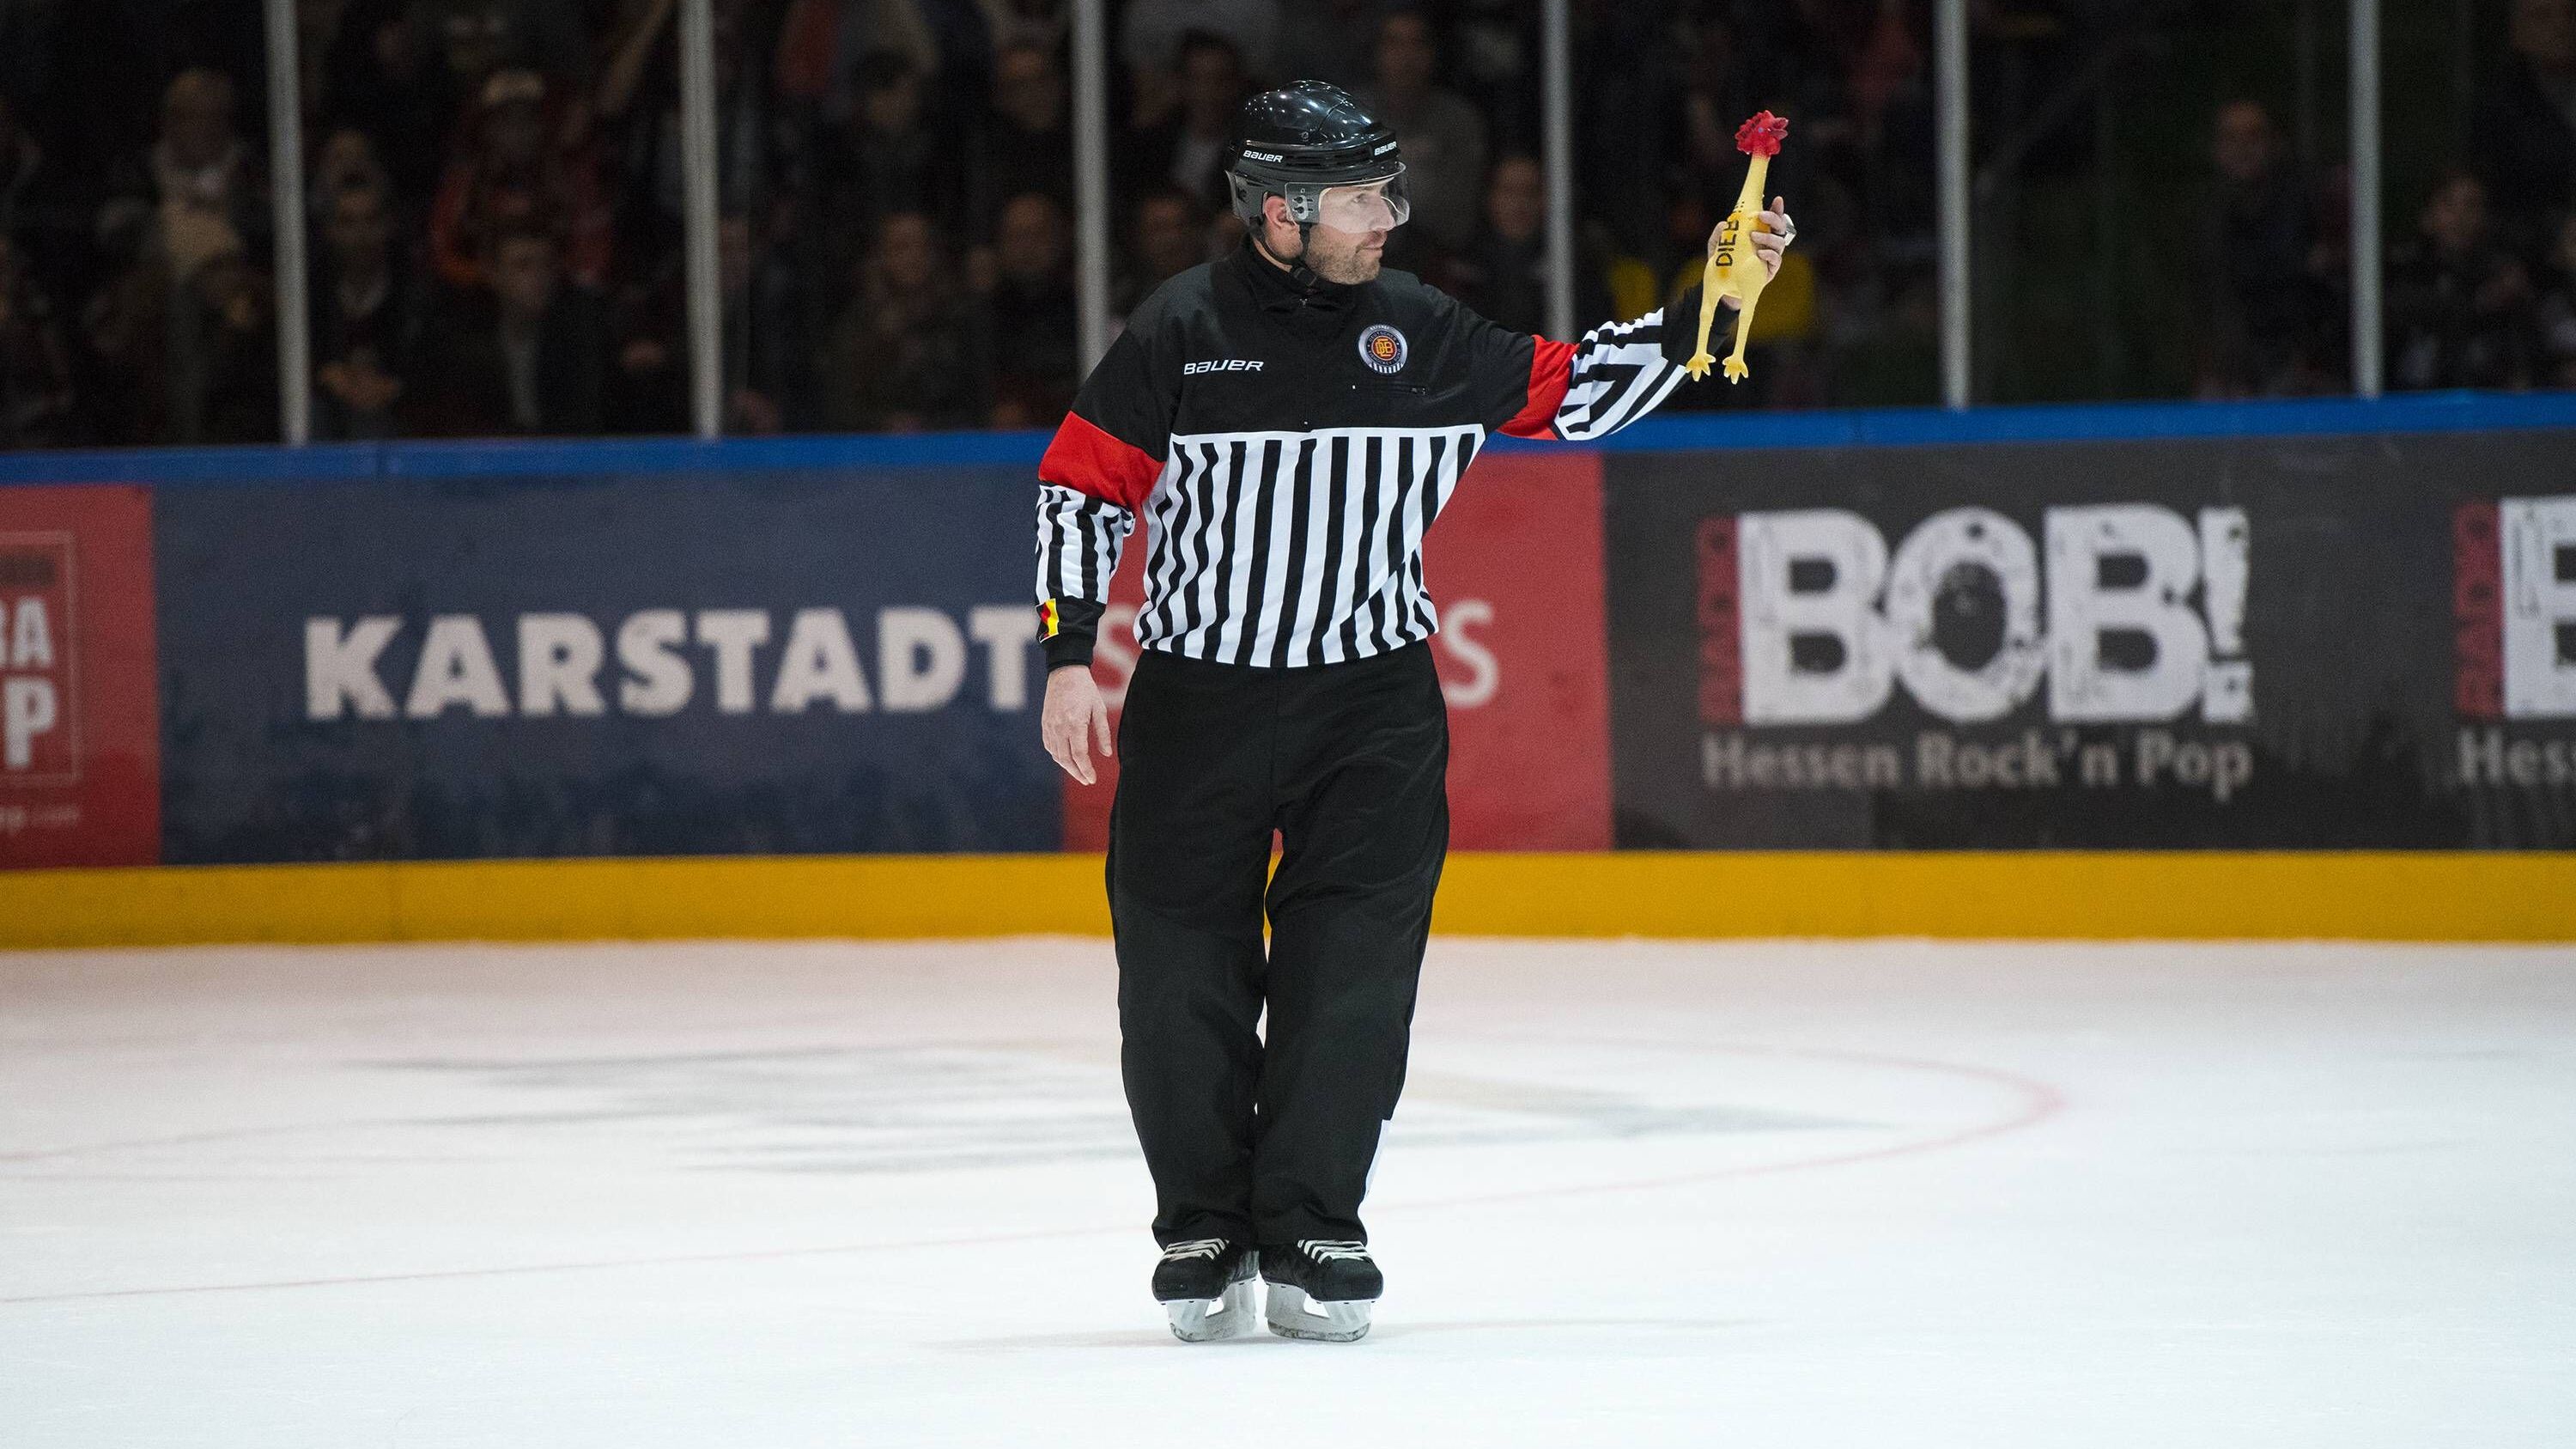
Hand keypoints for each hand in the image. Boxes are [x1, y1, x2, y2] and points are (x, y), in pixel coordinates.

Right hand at [1041, 663, 1112, 785]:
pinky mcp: (1045, 724)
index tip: (1092, 779)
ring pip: (1056, 755)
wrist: (1065, 673)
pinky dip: (1057, 756)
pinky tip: (1065, 759)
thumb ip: (1102, 733)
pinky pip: (1049, 746)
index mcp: (1075, 723)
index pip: (1079, 755)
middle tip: (1086, 781)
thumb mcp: (1099, 709)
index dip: (1086, 770)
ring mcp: (1050, 726)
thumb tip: (1107, 754)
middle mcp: (1060, 727)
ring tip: (1078, 773)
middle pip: (1066, 759)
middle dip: (1077, 773)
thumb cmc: (1086, 690)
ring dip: (1067, 767)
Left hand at [1711, 195, 1794, 281]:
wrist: (1725, 285)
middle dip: (1773, 218)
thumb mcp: (1717, 245)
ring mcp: (1771, 255)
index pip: (1772, 219)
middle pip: (1780, 227)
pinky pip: (1776, 260)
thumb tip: (1724, 224)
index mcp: (1761, 232)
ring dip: (1768, 236)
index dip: (1777, 208)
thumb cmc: (1725, 261)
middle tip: (1761, 216)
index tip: (1777, 199)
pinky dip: (1770, 255)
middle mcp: (1769, 242)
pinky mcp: (1771, 269)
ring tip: (1754, 236)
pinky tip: (1760, 253)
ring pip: (1779, 242)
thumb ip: (1719, 234)